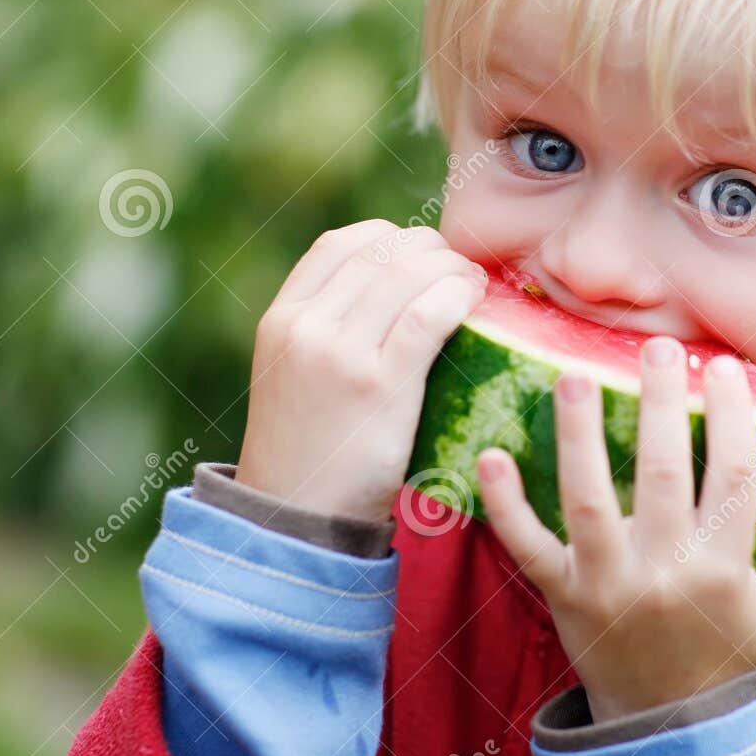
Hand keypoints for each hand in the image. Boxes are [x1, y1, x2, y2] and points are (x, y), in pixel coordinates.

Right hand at [236, 219, 487, 522]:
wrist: (295, 517)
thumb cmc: (310, 450)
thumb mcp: (294, 375)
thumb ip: (325, 330)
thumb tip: (392, 288)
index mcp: (281, 319)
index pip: (339, 244)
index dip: (389, 238)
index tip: (418, 256)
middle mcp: (306, 327)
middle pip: (381, 252)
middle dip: (430, 251)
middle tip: (457, 271)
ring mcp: (340, 353)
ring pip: (409, 273)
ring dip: (452, 268)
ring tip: (472, 285)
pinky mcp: (381, 384)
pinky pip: (430, 314)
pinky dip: (459, 294)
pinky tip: (474, 301)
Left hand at [476, 335, 755, 720]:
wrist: (669, 735)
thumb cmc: (730, 660)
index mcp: (724, 572)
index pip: (733, 477)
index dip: (731, 416)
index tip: (724, 367)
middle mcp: (665, 576)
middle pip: (660, 474)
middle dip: (659, 403)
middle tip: (657, 347)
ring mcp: (608, 587)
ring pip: (588, 501)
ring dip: (579, 437)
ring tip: (574, 376)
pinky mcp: (563, 599)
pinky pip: (528, 548)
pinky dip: (505, 505)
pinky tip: (490, 455)